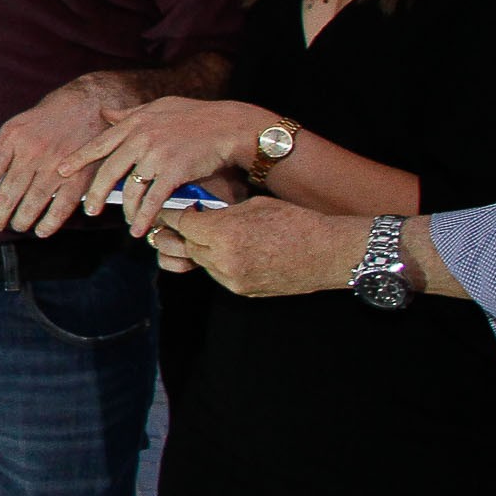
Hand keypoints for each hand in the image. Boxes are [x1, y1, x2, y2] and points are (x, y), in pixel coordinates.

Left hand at [0, 79, 119, 235]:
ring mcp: (57, 164)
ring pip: (32, 204)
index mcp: (13, 137)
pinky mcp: (80, 175)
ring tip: (16, 225)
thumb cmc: (51, 115)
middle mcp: (32, 151)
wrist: (94, 101)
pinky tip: (41, 230)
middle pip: (7, 194)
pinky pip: (61, 207)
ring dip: (21, 221)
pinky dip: (49, 223)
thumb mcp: (19, 125)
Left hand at [65, 97, 271, 236]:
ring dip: (126, 210)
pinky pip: (152, 199)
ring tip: (125, 222)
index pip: (99, 144)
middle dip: (96, 193)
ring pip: (131, 188)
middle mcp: (140, 137)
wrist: (229, 125)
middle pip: (108, 171)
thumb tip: (104, 112)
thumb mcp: (157, 107)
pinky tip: (139, 229)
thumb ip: (128, 113)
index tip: (59, 173)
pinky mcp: (173, 171)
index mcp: (134, 123)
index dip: (77, 159)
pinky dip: (144, 216)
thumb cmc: (195, 115)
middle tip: (89, 210)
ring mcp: (156, 154)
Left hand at [142, 195, 365, 293]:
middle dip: (181, 232)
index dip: (171, 214)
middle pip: (185, 244)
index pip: (181, 222)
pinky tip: (229, 250)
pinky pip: (217, 274)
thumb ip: (222, 211)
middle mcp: (222, 258)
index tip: (166, 209)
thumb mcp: (254, 205)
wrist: (329, 252)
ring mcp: (231, 278)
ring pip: (200, 261)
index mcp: (223, 232)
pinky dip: (217, 262)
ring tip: (207, 235)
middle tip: (179, 222)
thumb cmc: (296, 221)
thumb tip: (199, 210)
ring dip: (199, 249)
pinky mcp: (242, 290)